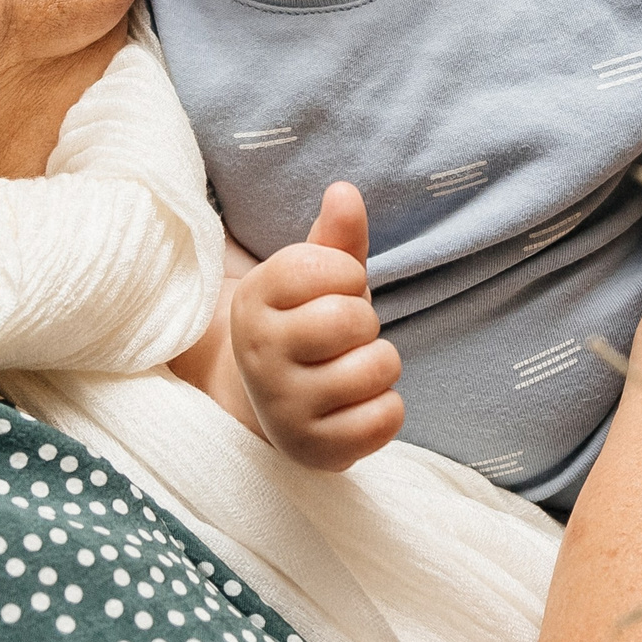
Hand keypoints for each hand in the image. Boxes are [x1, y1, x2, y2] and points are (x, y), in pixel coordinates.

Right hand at [230, 182, 404, 470]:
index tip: (331, 291)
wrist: (270, 406)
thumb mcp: (315, 279)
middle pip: (352, 319)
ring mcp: (284, 407)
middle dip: (365, 322)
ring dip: (380, 363)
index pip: (327, 267)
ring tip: (352, 367)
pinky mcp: (314, 450)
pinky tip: (358, 404)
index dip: (347, 275)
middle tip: (343, 336)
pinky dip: (387, 407)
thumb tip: (345, 191)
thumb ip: (335, 237)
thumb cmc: (304, 327)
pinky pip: (387, 416)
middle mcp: (259, 355)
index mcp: (254, 301)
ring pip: (376, 367)